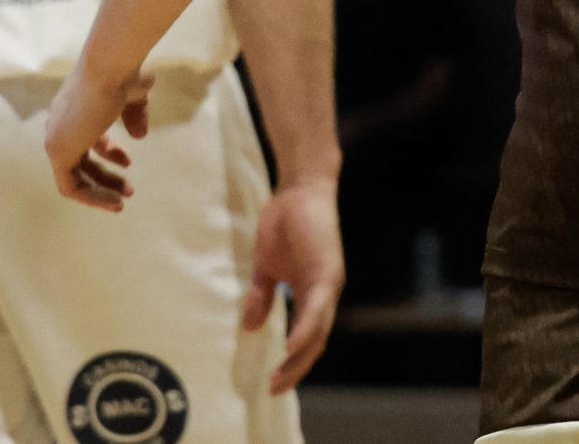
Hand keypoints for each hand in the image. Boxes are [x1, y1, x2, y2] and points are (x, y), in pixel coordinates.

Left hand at [42, 65, 152, 209]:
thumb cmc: (124, 72)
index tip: (128, 162)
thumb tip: (140, 136)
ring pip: (72, 177)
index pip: (85, 137)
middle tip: (128, 190)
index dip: (108, 152)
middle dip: (104, 177)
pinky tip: (114, 202)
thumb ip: (136, 115)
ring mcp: (56, 138)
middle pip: (78, 160)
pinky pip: (70, 186)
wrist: (109, 66)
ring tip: (122, 202)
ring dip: (99, 192)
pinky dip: (91, 197)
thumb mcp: (136, 95)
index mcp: (74, 107)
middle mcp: (60, 124)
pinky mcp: (58, 152)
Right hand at [243, 181, 343, 394]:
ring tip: (280, 377)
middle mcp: (326, 293)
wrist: (299, 188)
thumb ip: (262, 296)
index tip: (271, 383)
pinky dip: (305, 330)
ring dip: (300, 356)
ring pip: (319, 330)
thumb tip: (250, 326)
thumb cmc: (285, 224)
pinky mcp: (326, 270)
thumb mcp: (267, 267)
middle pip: (316, 342)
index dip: (292, 362)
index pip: (308, 337)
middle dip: (296, 368)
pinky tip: (292, 346)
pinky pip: (317, 308)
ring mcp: (328, 283)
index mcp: (313, 294)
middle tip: (274, 390)